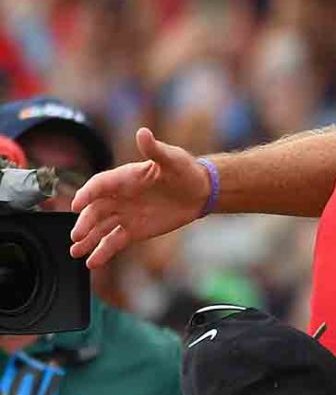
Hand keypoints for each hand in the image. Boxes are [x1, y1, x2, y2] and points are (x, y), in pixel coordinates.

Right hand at [70, 128, 210, 267]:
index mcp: (124, 178)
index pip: (99, 185)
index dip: (87, 193)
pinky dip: (103, 251)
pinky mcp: (134, 230)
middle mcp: (120, 197)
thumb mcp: (171, 159)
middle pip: (95, 210)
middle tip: (76, 235)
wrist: (200, 192)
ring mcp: (125, 214)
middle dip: (84, 223)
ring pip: (101, 228)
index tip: (77, 204)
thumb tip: (143, 132)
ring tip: (75, 252)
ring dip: (88, 239)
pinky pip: (114, 241)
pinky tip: (92, 262)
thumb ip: (155, 149)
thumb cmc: (185, 170)